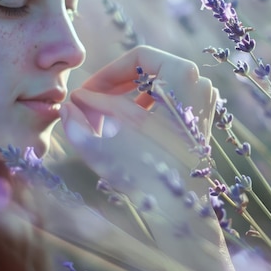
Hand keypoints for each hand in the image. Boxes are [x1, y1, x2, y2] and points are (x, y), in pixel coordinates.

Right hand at [60, 46, 240, 270]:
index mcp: (182, 76)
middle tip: (87, 107)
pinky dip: (139, 112)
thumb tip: (69, 103)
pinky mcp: (198, 122)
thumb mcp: (104, 140)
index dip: (105, 73)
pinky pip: (163, 104)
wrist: (181, 213)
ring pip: (153, 89)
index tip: (84, 94)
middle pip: (147, 72)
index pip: (137, 57)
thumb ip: (80, 117)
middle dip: (112, 88)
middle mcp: (198, 84)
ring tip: (99, 121)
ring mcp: (202, 103)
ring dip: (123, 100)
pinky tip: (120, 130)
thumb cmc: (144, 175)